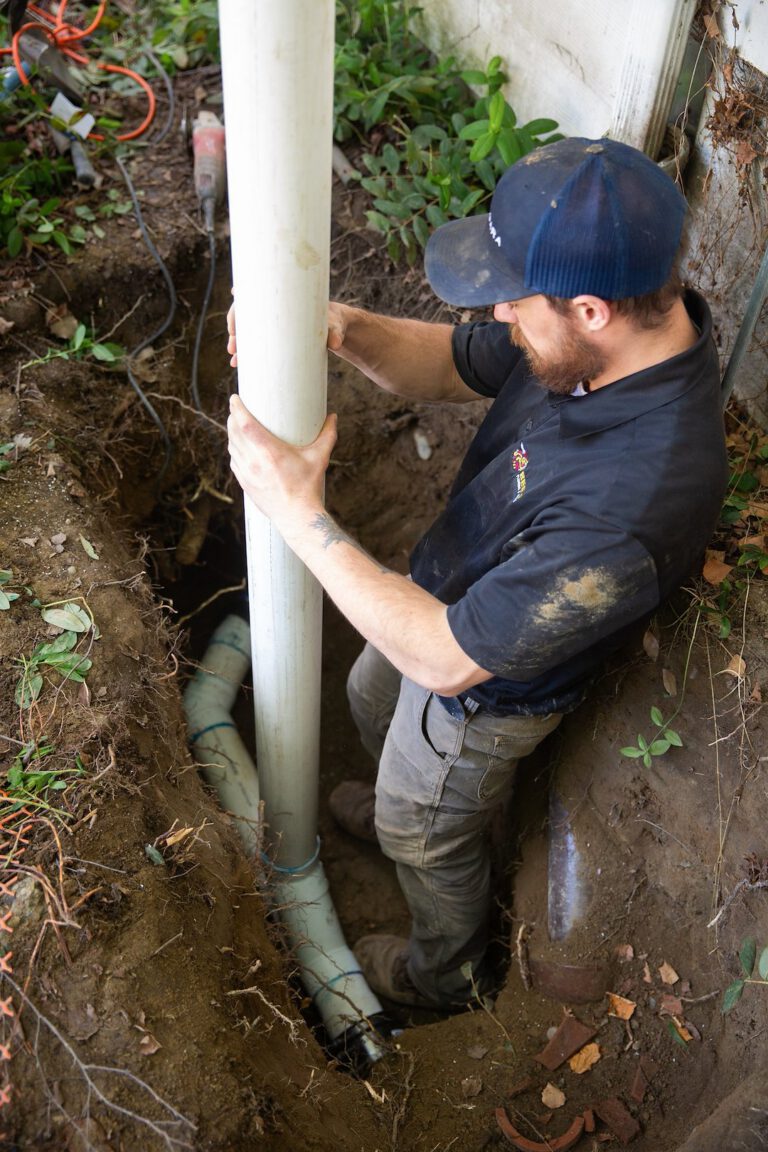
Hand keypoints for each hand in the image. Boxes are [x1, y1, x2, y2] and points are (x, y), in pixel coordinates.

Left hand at [227, 394, 336, 530]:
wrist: (297, 516)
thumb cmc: (308, 487)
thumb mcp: (319, 458)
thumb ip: (327, 435)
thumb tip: (332, 417)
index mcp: (270, 452)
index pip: (245, 425)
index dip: (237, 409)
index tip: (235, 399)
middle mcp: (254, 462)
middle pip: (234, 433)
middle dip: (232, 418)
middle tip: (236, 409)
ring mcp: (247, 474)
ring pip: (232, 447)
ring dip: (232, 434)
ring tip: (236, 425)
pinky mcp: (245, 484)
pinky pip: (235, 461)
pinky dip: (235, 451)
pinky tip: (239, 447)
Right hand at [228, 297, 346, 365]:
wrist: (338, 328)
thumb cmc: (335, 322)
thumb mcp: (335, 326)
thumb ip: (335, 333)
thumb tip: (334, 345)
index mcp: (284, 298)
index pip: (253, 297)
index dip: (238, 310)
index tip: (234, 325)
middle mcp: (275, 309)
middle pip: (246, 316)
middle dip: (236, 332)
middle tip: (233, 348)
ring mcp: (275, 324)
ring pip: (249, 331)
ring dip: (239, 344)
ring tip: (235, 360)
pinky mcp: (278, 337)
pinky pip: (258, 342)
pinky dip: (248, 352)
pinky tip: (239, 363)